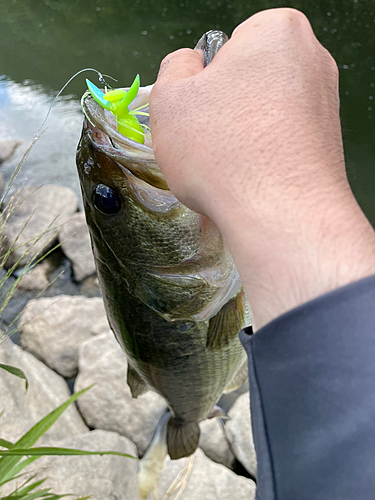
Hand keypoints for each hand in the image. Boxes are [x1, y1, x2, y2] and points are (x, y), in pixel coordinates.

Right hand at [150, 8, 374, 329]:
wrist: (281, 217)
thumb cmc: (222, 152)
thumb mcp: (169, 99)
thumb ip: (174, 68)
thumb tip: (191, 67)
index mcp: (278, 31)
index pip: (226, 45)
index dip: (205, 80)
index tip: (200, 112)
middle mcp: (313, 60)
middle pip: (248, 79)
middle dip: (225, 107)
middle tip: (209, 141)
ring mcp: (326, 104)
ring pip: (262, 113)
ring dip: (241, 134)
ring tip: (229, 165)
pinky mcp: (329, 144)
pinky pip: (281, 140)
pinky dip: (264, 155)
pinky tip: (252, 178)